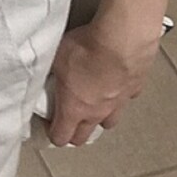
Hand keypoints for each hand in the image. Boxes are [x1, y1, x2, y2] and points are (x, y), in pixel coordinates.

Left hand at [46, 15, 162, 146]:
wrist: (121, 39)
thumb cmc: (87, 49)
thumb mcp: (55, 58)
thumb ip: (49, 71)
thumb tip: (42, 71)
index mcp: (73, 108)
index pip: (61, 137)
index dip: (54, 134)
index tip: (50, 124)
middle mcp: (96, 111)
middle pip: (84, 136)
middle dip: (75, 132)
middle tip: (69, 120)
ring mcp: (118, 103)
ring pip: (109, 122)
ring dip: (99, 117)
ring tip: (93, 104)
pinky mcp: (134, 89)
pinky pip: (126, 98)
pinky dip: (120, 94)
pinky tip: (115, 82)